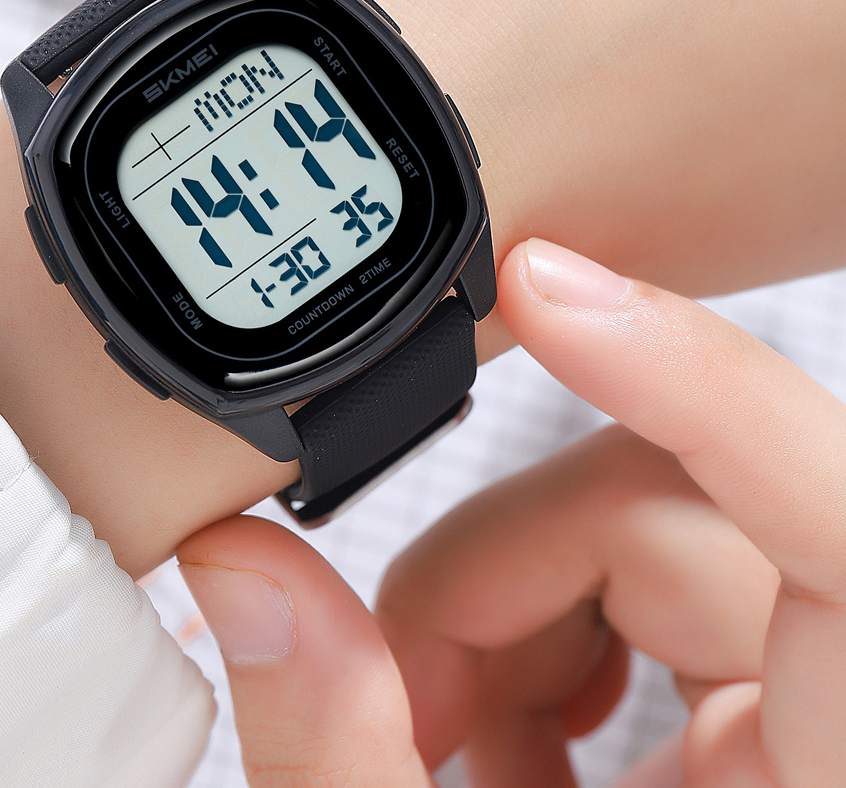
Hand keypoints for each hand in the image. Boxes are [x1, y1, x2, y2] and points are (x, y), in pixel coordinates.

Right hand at [179, 240, 845, 785]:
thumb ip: (331, 756)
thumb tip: (241, 569)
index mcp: (845, 778)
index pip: (837, 509)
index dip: (696, 375)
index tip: (545, 288)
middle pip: (667, 515)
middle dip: (492, 572)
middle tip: (390, 696)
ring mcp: (840, 726)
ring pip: (665, 537)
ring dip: (517, 613)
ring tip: (444, 749)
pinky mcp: (803, 727)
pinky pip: (678, 605)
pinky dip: (562, 651)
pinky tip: (514, 757)